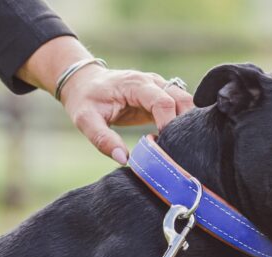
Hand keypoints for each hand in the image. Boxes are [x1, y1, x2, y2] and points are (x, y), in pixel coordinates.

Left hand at [60, 65, 193, 163]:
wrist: (84, 83)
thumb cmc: (85, 100)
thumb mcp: (86, 120)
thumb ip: (103, 140)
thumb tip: (124, 160)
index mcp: (136, 84)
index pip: (163, 101)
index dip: (169, 124)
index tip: (165, 147)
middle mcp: (153, 82)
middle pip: (182, 100)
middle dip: (185, 125)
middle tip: (179, 152)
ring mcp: (160, 88)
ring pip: (187, 103)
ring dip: (188, 125)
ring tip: (179, 149)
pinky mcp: (161, 98)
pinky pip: (181, 109)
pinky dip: (183, 124)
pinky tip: (177, 143)